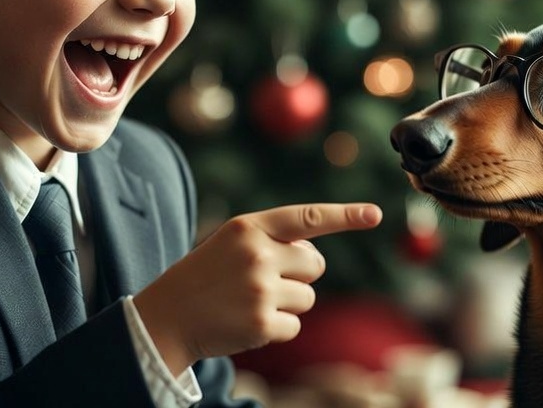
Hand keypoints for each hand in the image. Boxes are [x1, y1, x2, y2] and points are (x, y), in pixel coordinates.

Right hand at [134, 202, 382, 374]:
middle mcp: (258, 253)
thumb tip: (314, 259)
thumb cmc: (205, 276)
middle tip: (264, 281)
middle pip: (314, 264)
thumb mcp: (231, 243)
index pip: (307, 217)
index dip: (345, 215)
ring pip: (308, 297)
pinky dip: (278, 328)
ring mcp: (261, 289)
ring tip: (250, 302)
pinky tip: (249, 322)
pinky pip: (295, 325)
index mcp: (249, 227)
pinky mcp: (263, 322)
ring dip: (288, 303)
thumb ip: (272, 241)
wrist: (167, 316)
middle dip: (299, 275)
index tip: (375, 214)